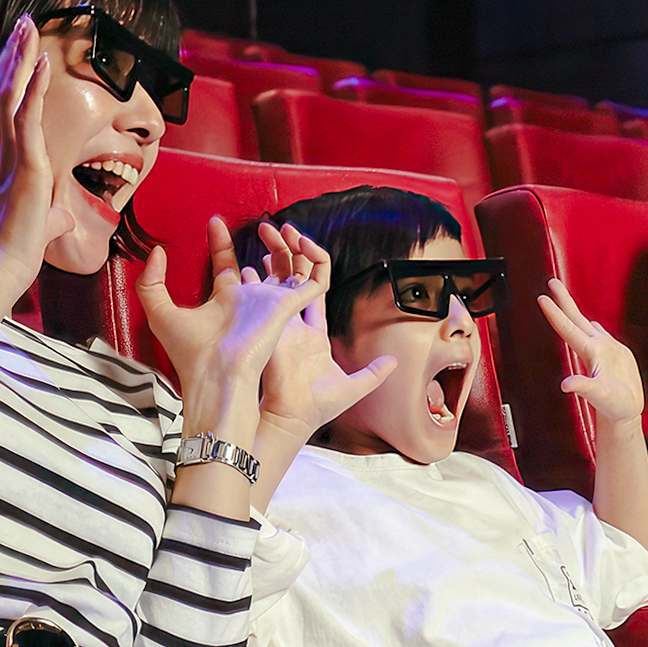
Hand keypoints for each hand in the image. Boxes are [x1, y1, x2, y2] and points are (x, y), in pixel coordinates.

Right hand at [0, 15, 73, 296]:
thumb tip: (60, 218)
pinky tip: (42, 62)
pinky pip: (27, 117)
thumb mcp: (38, 224)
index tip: (14, 49)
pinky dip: (34, 88)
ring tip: (29, 25)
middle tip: (22, 21)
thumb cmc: (14, 250)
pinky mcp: (24, 164)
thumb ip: (49, 214)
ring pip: (8, 93)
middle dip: (10, 53)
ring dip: (19, 57)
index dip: (4, 74)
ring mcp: (5, 154)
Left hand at [135, 217, 324, 442]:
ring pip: (293, 269)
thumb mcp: (159, 311)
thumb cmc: (190, 351)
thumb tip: (157, 252)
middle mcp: (251, 301)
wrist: (216, 373)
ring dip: (293, 246)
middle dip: (266, 240)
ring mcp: (273, 303)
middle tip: (260, 221)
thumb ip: (151, 281)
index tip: (214, 221)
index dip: (220, 242)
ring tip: (284, 226)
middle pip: (266, 264)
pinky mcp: (290, 306)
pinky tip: (305, 243)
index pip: (226, 264)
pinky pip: (316, 281)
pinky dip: (317, 261)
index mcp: (224, 301)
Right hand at [237, 221, 395, 441]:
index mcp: (312, 333)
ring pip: (274, 280)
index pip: (314, 288)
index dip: (312, 264)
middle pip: (291, 277)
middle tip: (283, 228)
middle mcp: (293, 324)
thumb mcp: (355, 386)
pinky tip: (253, 259)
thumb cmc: (318, 406)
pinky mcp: (268, 328)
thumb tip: (394, 362)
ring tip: (266, 231)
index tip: (308, 244)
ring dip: (272, 255)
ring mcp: (277, 324)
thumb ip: (374, 373)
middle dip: (288, 250)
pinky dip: (257, 277)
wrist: (293, 418)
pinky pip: (263, 295)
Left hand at [537, 278, 641, 426]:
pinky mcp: (615, 355)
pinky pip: (601, 334)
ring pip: (586, 324)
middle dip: (563, 300)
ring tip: (564, 297)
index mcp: (589, 353)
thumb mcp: (600, 396)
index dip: (555, 312)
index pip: (567, 328)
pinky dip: (593, 325)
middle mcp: (594, 348)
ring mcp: (604, 350)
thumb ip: (584, 387)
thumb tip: (566, 384)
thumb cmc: (613, 407)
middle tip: (551, 282)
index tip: (542, 297)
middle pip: (574, 319)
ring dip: (574, 310)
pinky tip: (591, 323)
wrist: (625, 413)